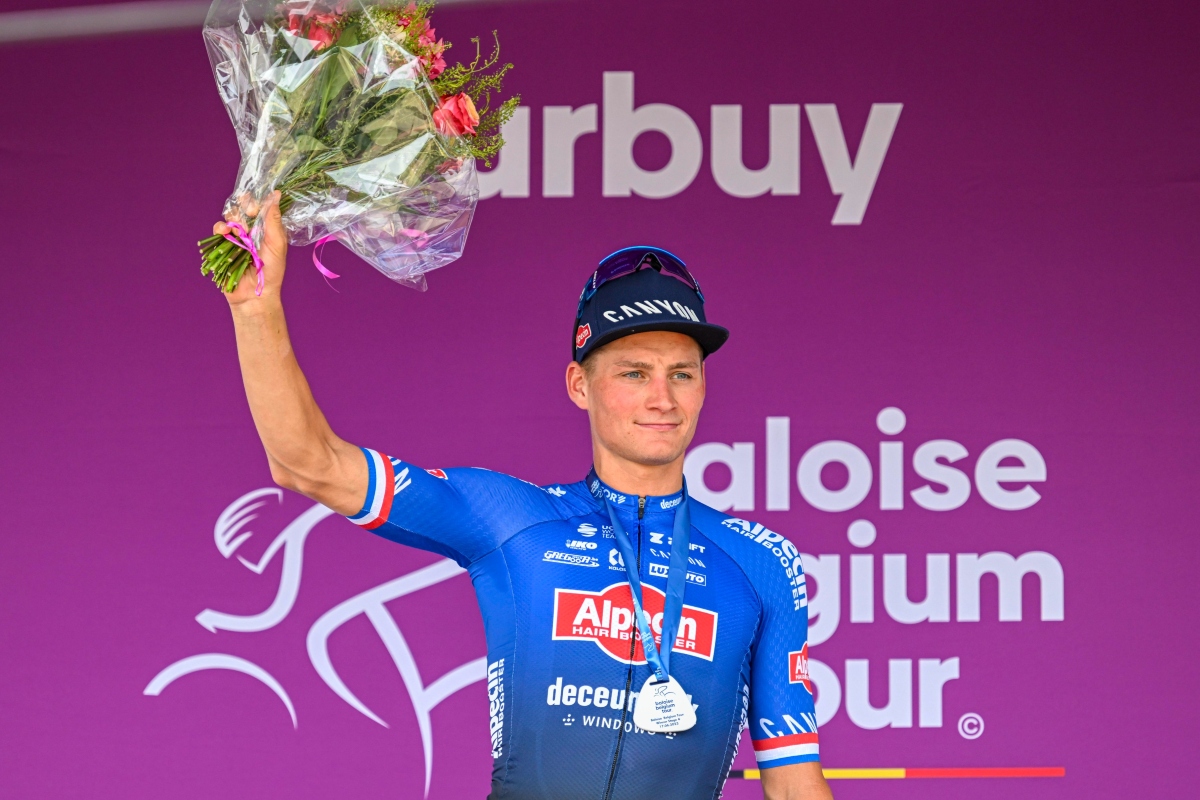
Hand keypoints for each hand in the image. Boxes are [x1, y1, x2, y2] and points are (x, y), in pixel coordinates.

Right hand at [213, 190, 287, 305]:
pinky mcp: (223, 246)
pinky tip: (224, 232)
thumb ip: (274, 220)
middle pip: (242, 209)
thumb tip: (276, 195)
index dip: (256, 202)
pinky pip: (218, 230)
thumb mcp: (277, 244)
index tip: (255, 205)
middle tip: (247, 214)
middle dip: (243, 208)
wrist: (255, 294)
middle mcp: (251, 231)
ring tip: (238, 230)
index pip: (260, 207)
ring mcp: (236, 238)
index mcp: (266, 229)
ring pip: (229, 217)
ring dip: (233, 219)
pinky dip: (220, 228)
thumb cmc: (271, 271)